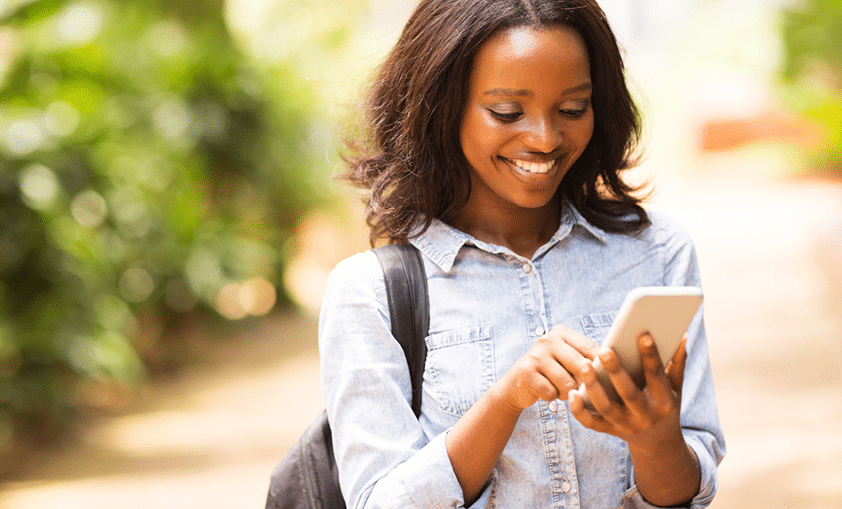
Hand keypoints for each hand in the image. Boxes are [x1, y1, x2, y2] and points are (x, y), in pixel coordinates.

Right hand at [497, 325, 599, 411]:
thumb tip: (614, 368)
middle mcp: (547, 340)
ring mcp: (535, 355)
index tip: (607, 378)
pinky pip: (551, 393)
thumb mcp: (568, 362)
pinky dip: (551, 397)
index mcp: (562, 333)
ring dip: (566, 392)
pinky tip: (545, 391)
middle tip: (578, 387)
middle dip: (583, 383)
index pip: (591, 348)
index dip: (601, 366)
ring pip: (567, 383)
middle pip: (582, 366)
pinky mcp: (525, 372)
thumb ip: (587, 361)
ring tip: (558, 388)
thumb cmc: (551, 373)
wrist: (516, 384)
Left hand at [568, 333, 686, 445]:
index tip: (643, 335)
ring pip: (606, 407)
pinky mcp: (610, 430)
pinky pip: (591, 423)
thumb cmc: (666, 405)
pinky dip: (579, 411)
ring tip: (584, 365)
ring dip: (593, 387)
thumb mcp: (677, 387)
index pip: (656, 375)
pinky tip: (571, 394)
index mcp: (663, 401)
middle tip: (603, 350)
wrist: (659, 442)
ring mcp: (625, 425)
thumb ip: (677, 362)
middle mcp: (644, 415)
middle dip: (616, 371)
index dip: (651, 355)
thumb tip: (683, 335)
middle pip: (628, 392)